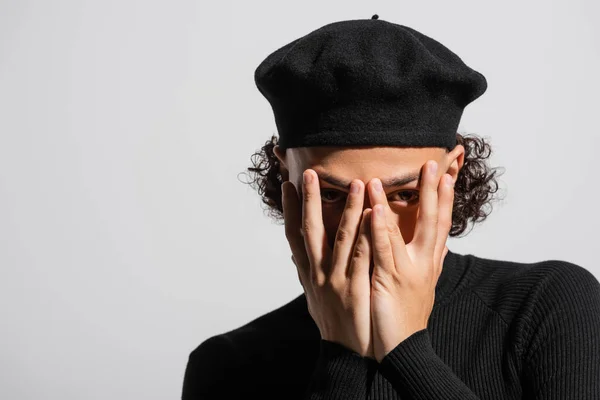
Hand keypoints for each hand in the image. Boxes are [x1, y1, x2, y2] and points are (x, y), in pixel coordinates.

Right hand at [281, 169, 374, 358]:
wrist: (346, 354)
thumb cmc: (332, 323)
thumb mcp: (313, 296)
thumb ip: (306, 272)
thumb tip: (296, 254)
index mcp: (308, 273)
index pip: (294, 235)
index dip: (290, 209)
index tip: (288, 184)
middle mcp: (317, 273)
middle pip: (310, 230)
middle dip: (309, 200)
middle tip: (309, 172)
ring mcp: (335, 280)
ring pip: (340, 237)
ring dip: (347, 208)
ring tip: (355, 182)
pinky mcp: (355, 288)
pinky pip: (362, 255)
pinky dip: (366, 233)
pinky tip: (374, 214)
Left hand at [367, 160, 453, 362]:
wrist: (403, 349)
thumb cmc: (405, 315)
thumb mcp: (417, 283)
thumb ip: (422, 259)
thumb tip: (434, 243)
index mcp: (429, 262)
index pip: (440, 223)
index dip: (444, 198)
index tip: (448, 174)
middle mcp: (424, 262)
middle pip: (434, 220)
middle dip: (434, 190)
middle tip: (433, 163)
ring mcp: (410, 270)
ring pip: (409, 229)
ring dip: (402, 201)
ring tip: (395, 175)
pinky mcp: (392, 280)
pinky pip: (386, 250)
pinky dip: (382, 228)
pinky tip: (376, 209)